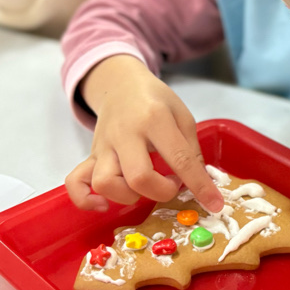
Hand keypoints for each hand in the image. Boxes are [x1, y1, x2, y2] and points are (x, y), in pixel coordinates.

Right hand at [65, 55, 224, 212]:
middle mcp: (126, 133)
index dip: (199, 186)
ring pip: (105, 183)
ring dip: (128, 196)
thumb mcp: (182, 116)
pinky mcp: (90, 155)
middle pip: (138, 177)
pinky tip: (104, 205)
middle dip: (161, 191)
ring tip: (143, 188)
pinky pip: (75, 182)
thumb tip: (202, 184)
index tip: (214, 204)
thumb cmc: (155, 101)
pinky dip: (86, 200)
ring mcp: (104, 146)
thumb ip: (191, 150)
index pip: (179, 159)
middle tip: (170, 183)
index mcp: (155, 119)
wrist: (120, 84)